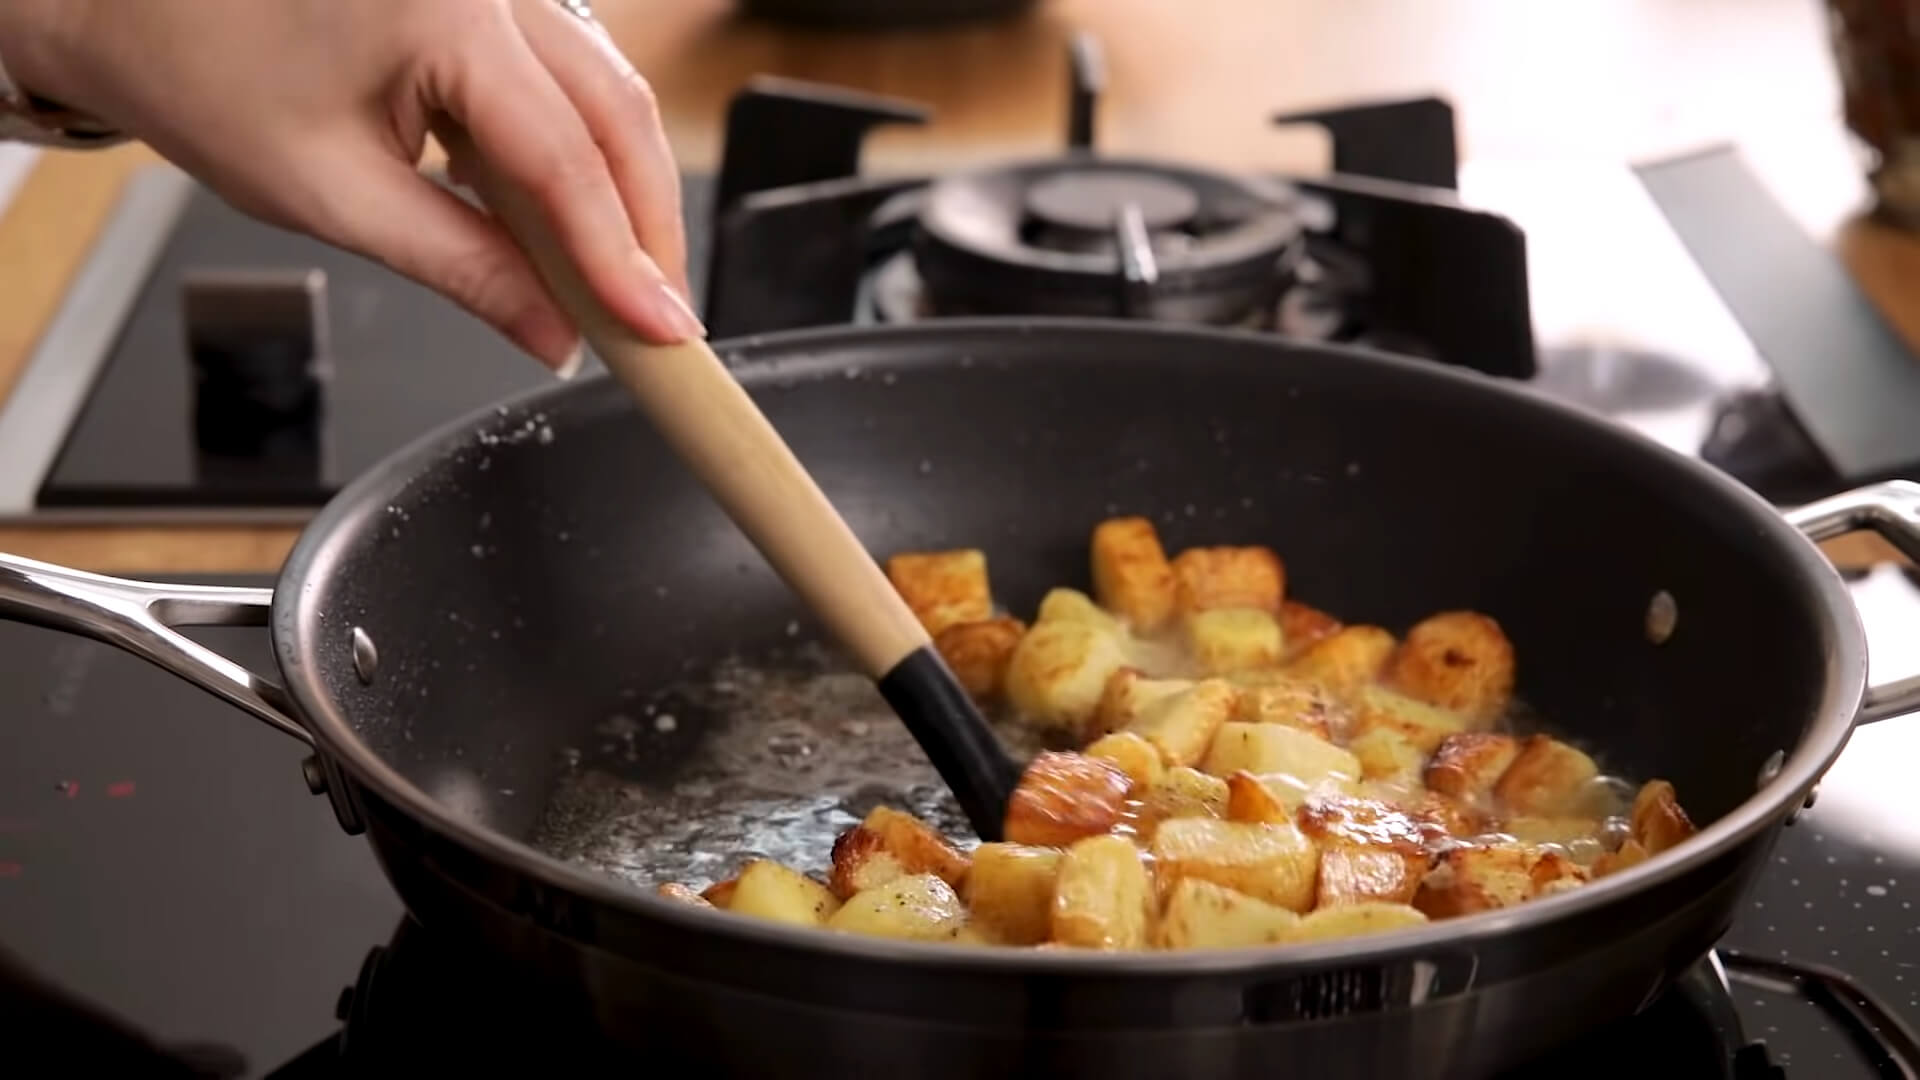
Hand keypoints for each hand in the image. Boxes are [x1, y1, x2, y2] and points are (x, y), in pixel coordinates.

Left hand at [0, 0, 703, 371]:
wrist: (138, 5)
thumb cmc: (205, 75)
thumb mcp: (336, 197)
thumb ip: (465, 268)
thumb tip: (554, 333)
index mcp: (443, 12)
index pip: (567, 158)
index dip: (624, 257)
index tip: (660, 330)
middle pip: (618, 113)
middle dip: (648, 226)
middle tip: (658, 317)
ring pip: (609, 92)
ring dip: (624, 190)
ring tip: (621, 281)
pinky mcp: (492, 0)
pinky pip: (571, 77)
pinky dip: (584, 153)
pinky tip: (571, 218)